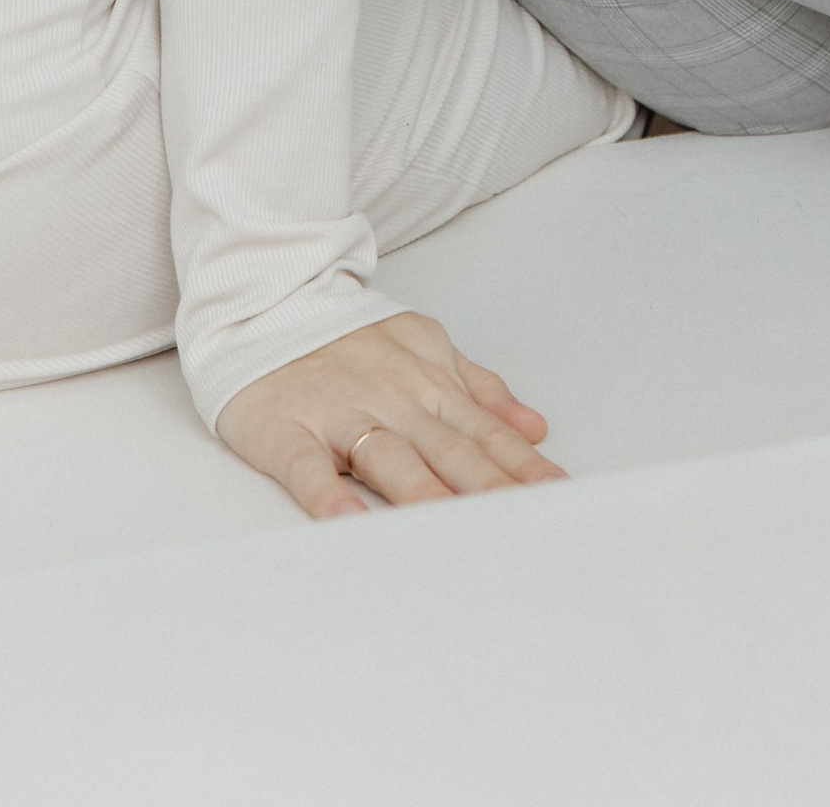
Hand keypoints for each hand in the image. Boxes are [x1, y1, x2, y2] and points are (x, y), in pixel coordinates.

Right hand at [216, 307, 561, 521]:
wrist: (271, 301)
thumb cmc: (353, 340)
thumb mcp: (426, 348)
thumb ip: (480, 389)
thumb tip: (535, 426)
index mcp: (429, 386)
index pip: (486, 434)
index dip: (522, 468)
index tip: (557, 498)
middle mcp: (392, 401)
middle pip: (448, 451)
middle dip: (488, 488)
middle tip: (521, 523)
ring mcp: (339, 414)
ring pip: (388, 458)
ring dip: (421, 494)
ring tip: (450, 528)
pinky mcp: (286, 430)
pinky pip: (308, 467)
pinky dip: (327, 494)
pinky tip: (347, 523)